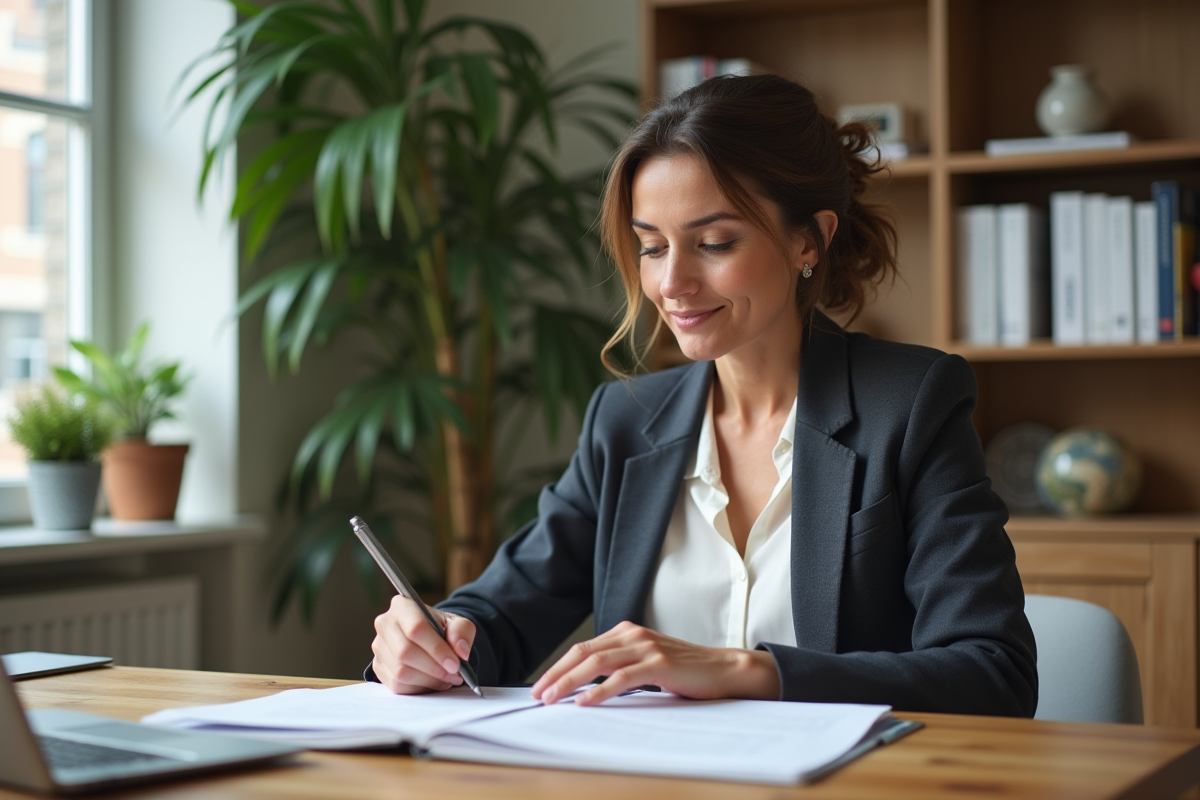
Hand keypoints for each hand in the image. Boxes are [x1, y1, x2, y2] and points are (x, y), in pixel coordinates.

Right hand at [371, 594, 475, 693]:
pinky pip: (397, 685)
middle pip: (405, 652)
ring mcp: (379, 647)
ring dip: (428, 680)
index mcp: (402, 606)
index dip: (436, 649)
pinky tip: (432, 681)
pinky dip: (419, 688)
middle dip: (434, 668)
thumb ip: (462, 632)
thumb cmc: (441, 629)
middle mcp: (385, 624)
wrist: (428, 639)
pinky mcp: (378, 667)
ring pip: (401, 672)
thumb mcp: (458, 624)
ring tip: (446, 678)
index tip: (455, 664)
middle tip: (454, 674)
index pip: (416, 628)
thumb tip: (461, 651)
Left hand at [530, 621, 780, 705]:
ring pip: (597, 663)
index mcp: (627, 632)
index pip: (583, 648)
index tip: (542, 686)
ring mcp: (646, 647)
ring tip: (552, 700)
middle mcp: (633, 635)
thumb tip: (586, 687)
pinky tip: (583, 703)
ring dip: (569, 682)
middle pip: (583, 653)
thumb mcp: (647, 664)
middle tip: (537, 694)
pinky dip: (598, 691)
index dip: (559, 667)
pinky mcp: (659, 664)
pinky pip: (621, 678)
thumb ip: (621, 667)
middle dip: (556, 674)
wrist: (724, 669)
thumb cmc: (684, 671)